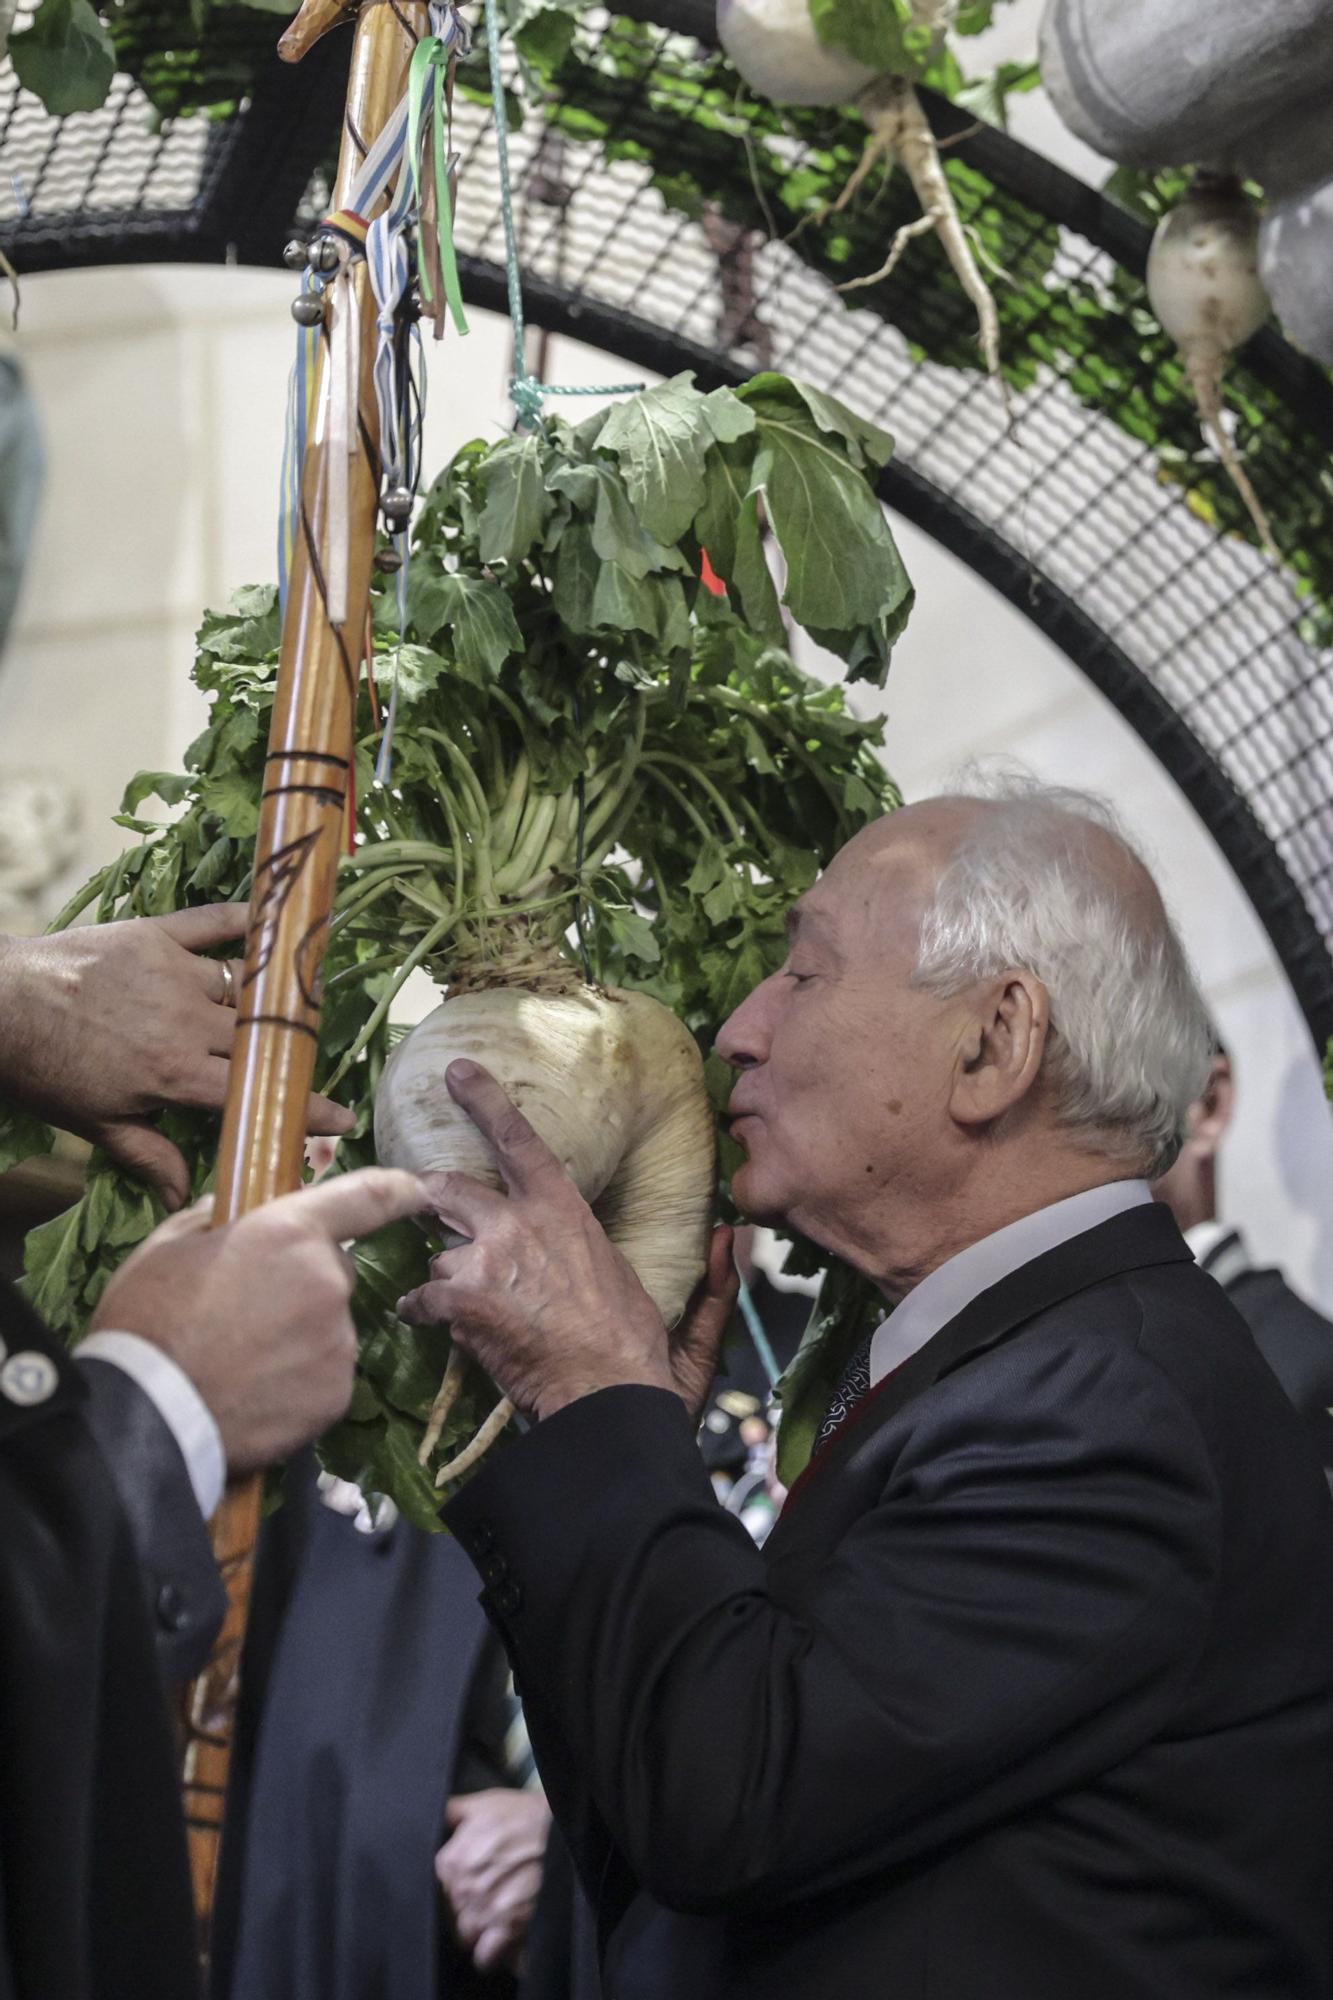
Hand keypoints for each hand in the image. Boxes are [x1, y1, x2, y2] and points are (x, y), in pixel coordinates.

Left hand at [0, 907, 353, 1208]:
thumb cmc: (45, 1071)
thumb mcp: (97, 1124)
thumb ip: (149, 1156)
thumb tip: (187, 1199)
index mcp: (177, 1075)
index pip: (255, 1093)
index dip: (305, 1109)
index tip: (341, 1121)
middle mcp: (190, 1023)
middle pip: (262, 1038)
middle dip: (293, 1053)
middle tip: (309, 1059)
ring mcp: (177, 973)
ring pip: (243, 986)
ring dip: (269, 996)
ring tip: (294, 1001)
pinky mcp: (158, 935)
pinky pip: (214, 923)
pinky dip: (246, 920)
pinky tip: (272, 920)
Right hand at [89, 1167, 426, 1474]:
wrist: (145, 1417)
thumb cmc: (147, 1322)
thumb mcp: (168, 1247)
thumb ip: (216, 1221)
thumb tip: (235, 1216)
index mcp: (290, 1233)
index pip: (366, 1198)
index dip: (397, 1189)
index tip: (417, 1188)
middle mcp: (329, 1282)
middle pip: (332, 1272)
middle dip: (300, 1282)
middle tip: (247, 1310)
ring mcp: (338, 1343)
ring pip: (327, 1328)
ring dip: (299, 1336)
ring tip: (241, 1361)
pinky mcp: (337, 1396)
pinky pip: (324, 1376)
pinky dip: (299, 1382)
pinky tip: (256, 1392)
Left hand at [396, 1061, 735, 1421]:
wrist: (606, 1397)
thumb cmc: (638, 1353)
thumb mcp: (680, 1307)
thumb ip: (709, 1274)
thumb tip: (735, 1238)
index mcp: (564, 1210)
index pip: (518, 1140)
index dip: (485, 1101)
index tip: (456, 1071)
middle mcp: (518, 1222)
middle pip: (447, 1187)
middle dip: (432, 1197)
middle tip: (428, 1209)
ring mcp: (485, 1258)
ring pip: (438, 1255)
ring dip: (447, 1278)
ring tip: (473, 1310)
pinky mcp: (460, 1300)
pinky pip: (419, 1299)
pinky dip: (422, 1314)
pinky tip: (436, 1327)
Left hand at [435, 1788, 551, 1974]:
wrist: (563, 1831)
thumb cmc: (525, 1816)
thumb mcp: (486, 1803)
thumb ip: (454, 1811)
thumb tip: (439, 1819)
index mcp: (451, 1862)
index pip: (441, 1889)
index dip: (458, 1887)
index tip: (475, 1883)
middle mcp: (461, 1890)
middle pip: (453, 1914)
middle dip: (470, 1908)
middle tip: (491, 1897)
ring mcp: (483, 1912)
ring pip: (467, 1937)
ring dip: (480, 1932)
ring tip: (497, 1920)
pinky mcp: (508, 1930)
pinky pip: (486, 1958)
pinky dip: (493, 1954)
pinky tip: (503, 1943)